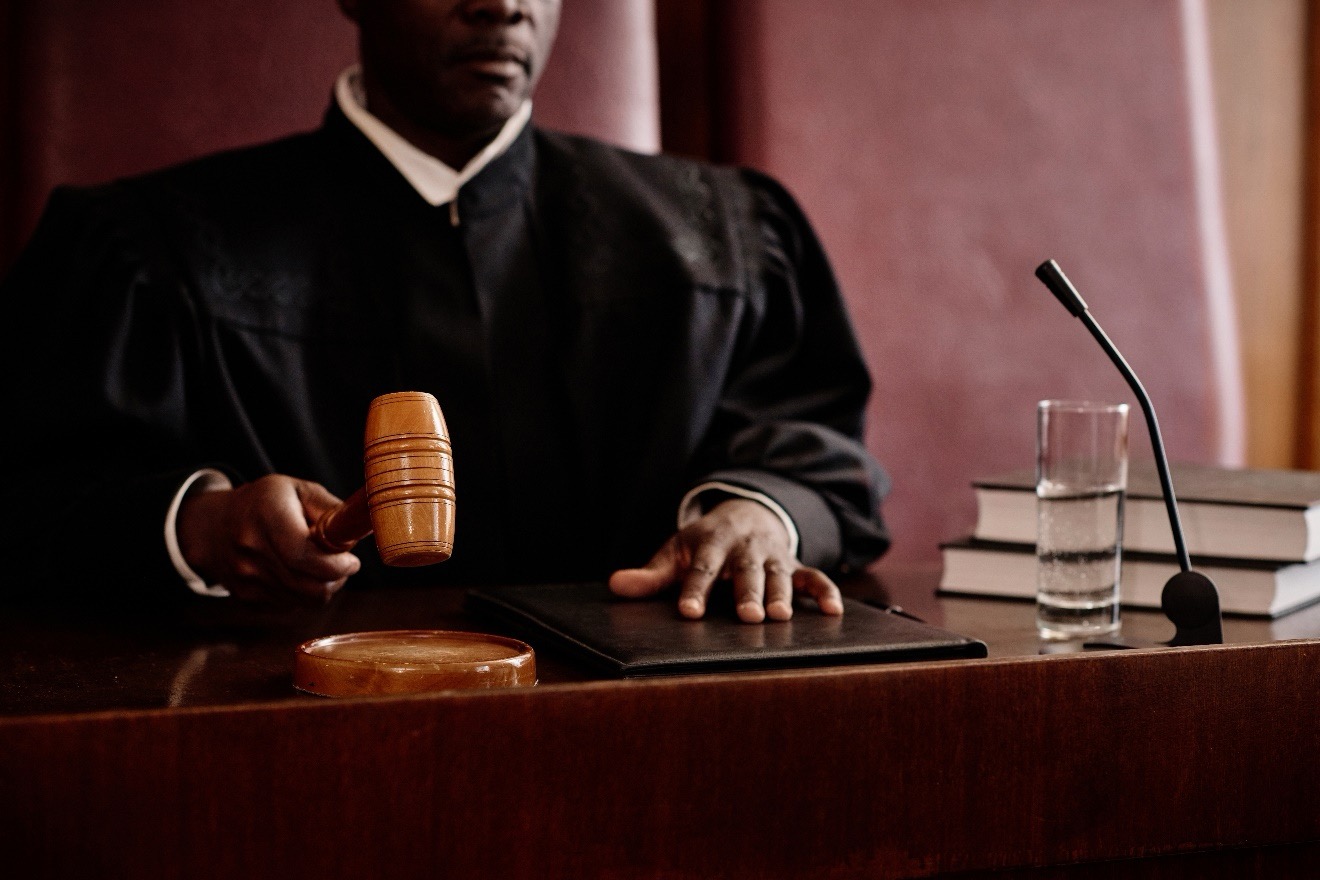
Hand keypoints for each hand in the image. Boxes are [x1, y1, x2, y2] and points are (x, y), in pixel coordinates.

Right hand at [177, 474, 360, 603]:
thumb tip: (357, 531)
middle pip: (309, 585)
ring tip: (321, 566)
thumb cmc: (265, 504)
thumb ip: (331, 510)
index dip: (336, 565)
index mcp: (267, 515)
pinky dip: (303, 594)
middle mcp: (251, 549)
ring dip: (323, 587)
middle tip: (344, 564)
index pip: (304, 556)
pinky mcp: (245, 598)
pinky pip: (290, 606)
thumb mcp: (298, 490)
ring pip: (304, 600)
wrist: (213, 527)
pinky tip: (299, 574)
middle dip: (337, 578)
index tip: (351, 561)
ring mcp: (245, 578)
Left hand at [608, 498, 843, 622]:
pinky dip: (825, 591)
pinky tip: (833, 611)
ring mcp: (772, 555)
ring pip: (778, 574)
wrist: (745, 511)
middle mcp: (744, 548)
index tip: (689, 612)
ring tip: (780, 617)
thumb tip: (616, 586)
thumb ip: (650, 574)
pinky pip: (813, 576)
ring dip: (780, 594)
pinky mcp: (794, 564)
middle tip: (748, 616)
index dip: (695, 590)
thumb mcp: (676, 551)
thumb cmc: (704, 542)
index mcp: (711, 542)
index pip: (701, 568)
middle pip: (745, 571)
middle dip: (747, 592)